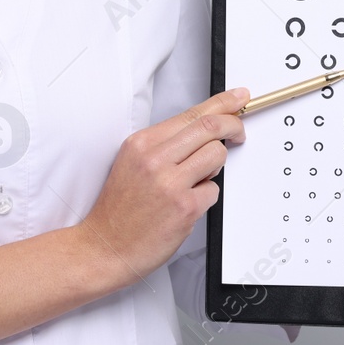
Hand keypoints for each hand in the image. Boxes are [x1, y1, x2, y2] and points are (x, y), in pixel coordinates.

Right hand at [77, 87, 249, 285]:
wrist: (104, 247)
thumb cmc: (119, 210)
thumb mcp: (133, 163)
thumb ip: (165, 145)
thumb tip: (204, 129)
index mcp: (142, 143)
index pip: (192, 113)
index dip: (222, 103)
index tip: (239, 98)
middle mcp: (154, 158)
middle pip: (210, 127)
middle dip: (233, 125)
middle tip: (239, 132)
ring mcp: (170, 183)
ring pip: (217, 155)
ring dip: (215, 166)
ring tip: (197, 179)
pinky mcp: (185, 208)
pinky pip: (213, 190)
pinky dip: (206, 196)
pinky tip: (187, 204)